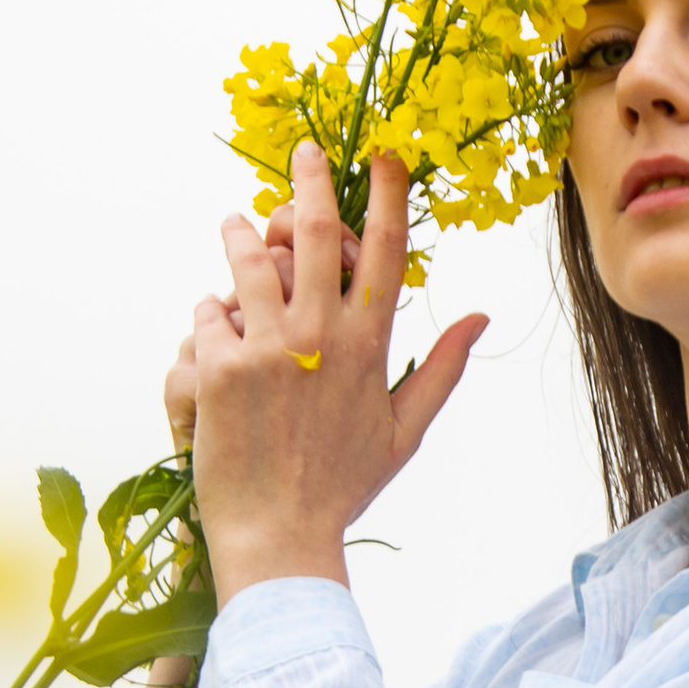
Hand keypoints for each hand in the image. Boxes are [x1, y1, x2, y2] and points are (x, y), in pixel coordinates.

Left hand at [188, 146, 485, 602]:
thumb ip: (441, 367)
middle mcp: (321, 336)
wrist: (279, 536)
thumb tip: (480, 318)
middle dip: (310, 180)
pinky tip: (215, 327)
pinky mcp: (217, 368)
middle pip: (318, 230)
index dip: (387, 194)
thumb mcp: (404, 431)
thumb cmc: (342, 487)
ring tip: (235, 225)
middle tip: (304, 151)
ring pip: (250, 260)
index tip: (384, 155)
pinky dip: (210, 312)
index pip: (386, 250)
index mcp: (369, 346)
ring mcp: (267, 348)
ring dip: (242, 233)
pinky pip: (208, 312)